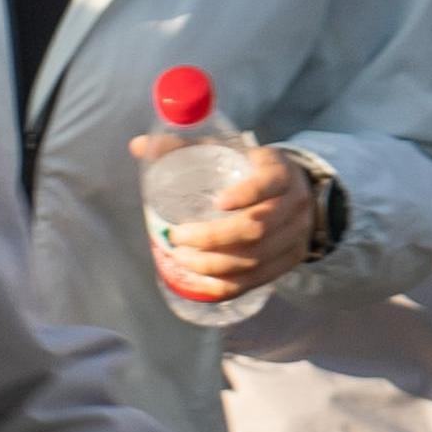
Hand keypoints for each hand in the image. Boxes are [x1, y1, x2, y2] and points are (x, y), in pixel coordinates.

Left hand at [126, 137, 320, 300]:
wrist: (295, 189)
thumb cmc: (248, 169)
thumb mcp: (225, 150)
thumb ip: (184, 148)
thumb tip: (136, 145)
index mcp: (279, 172)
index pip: (269, 183)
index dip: (246, 194)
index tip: (217, 202)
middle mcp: (294, 205)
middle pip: (256, 228)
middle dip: (212, 238)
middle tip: (177, 237)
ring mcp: (295, 236)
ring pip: (255, 258)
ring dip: (213, 264)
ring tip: (181, 258)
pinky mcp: (289, 260)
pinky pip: (257, 279)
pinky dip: (226, 285)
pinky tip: (200, 280)